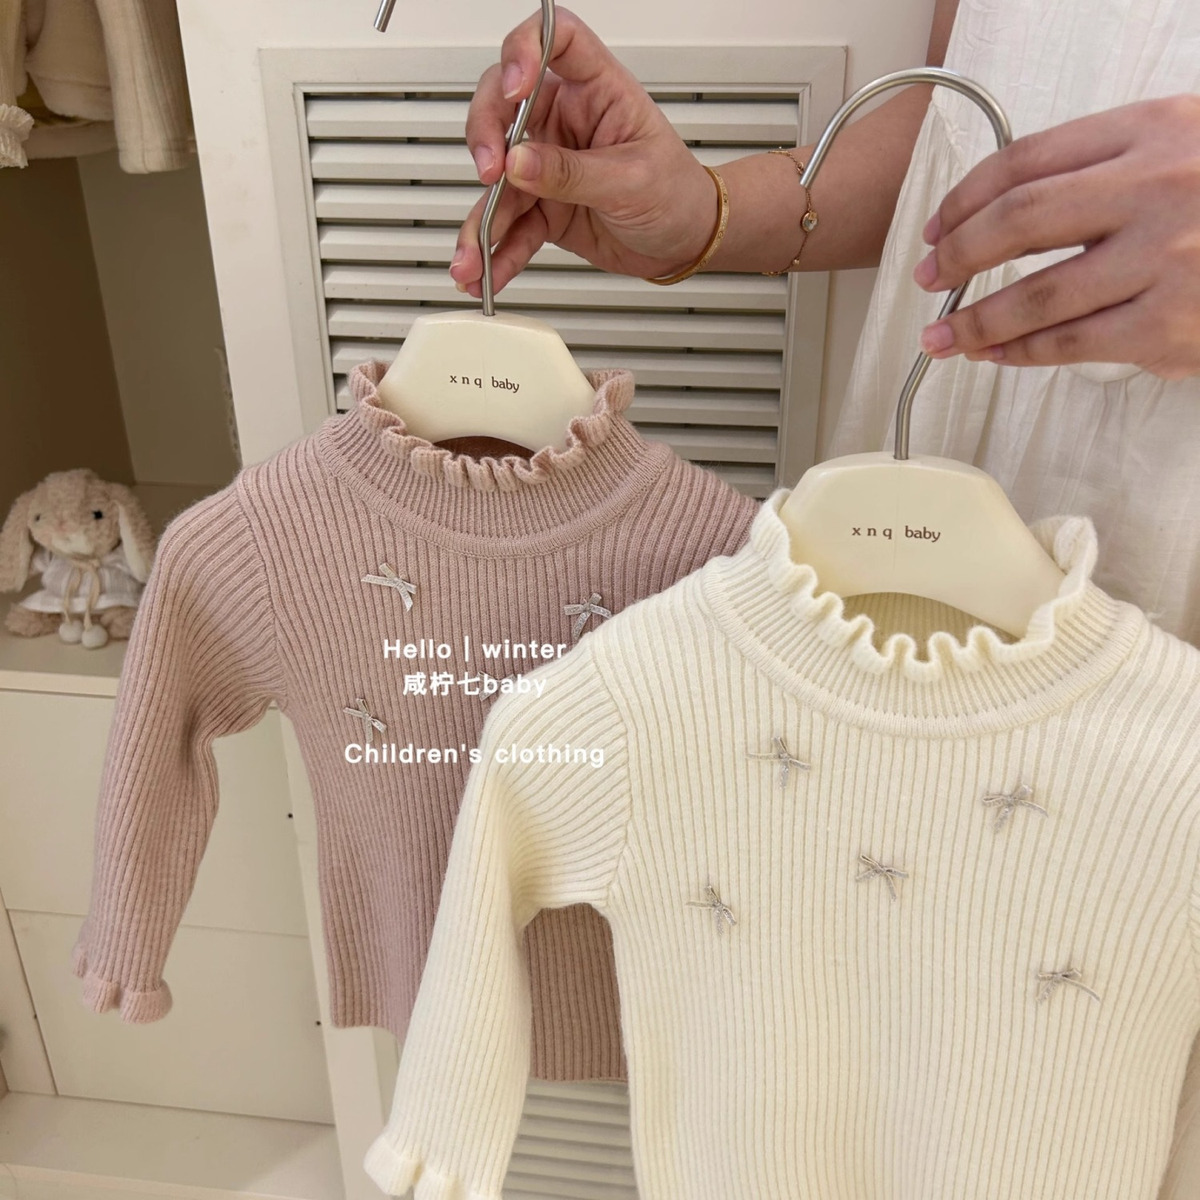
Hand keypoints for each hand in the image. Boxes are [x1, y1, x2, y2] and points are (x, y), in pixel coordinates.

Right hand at [450, 7, 714, 297]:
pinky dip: (496, 253)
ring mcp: (548, 165)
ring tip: (473, 258)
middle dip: (485, 139)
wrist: (684, 242)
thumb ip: (572, 173)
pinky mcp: (543, 207)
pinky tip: (487, 272)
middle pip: (502, 107)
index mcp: (596, 91)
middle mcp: (563, 121)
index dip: (526, 50)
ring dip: (481, 222)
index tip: (515, 87)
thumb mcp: (631, 181)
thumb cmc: (676, 194)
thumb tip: (518, 164)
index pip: (556, 40)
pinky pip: (510, 227)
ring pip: (498, 180)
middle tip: (490, 175)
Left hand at [913, 95, 1199, 379]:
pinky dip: (1020, 353)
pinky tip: (995, 354)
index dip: (964, 199)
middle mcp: (1154, 190)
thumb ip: (1112, 166)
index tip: (938, 226)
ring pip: (1035, 296)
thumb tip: (1014, 210)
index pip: (1025, 161)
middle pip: (1017, 222)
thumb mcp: (1185, 146)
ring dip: (973, 321)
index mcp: (1153, 131)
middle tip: (929, 277)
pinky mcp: (1168, 327)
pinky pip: (1070, 344)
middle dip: (956, 255)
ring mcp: (1162, 261)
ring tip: (943, 335)